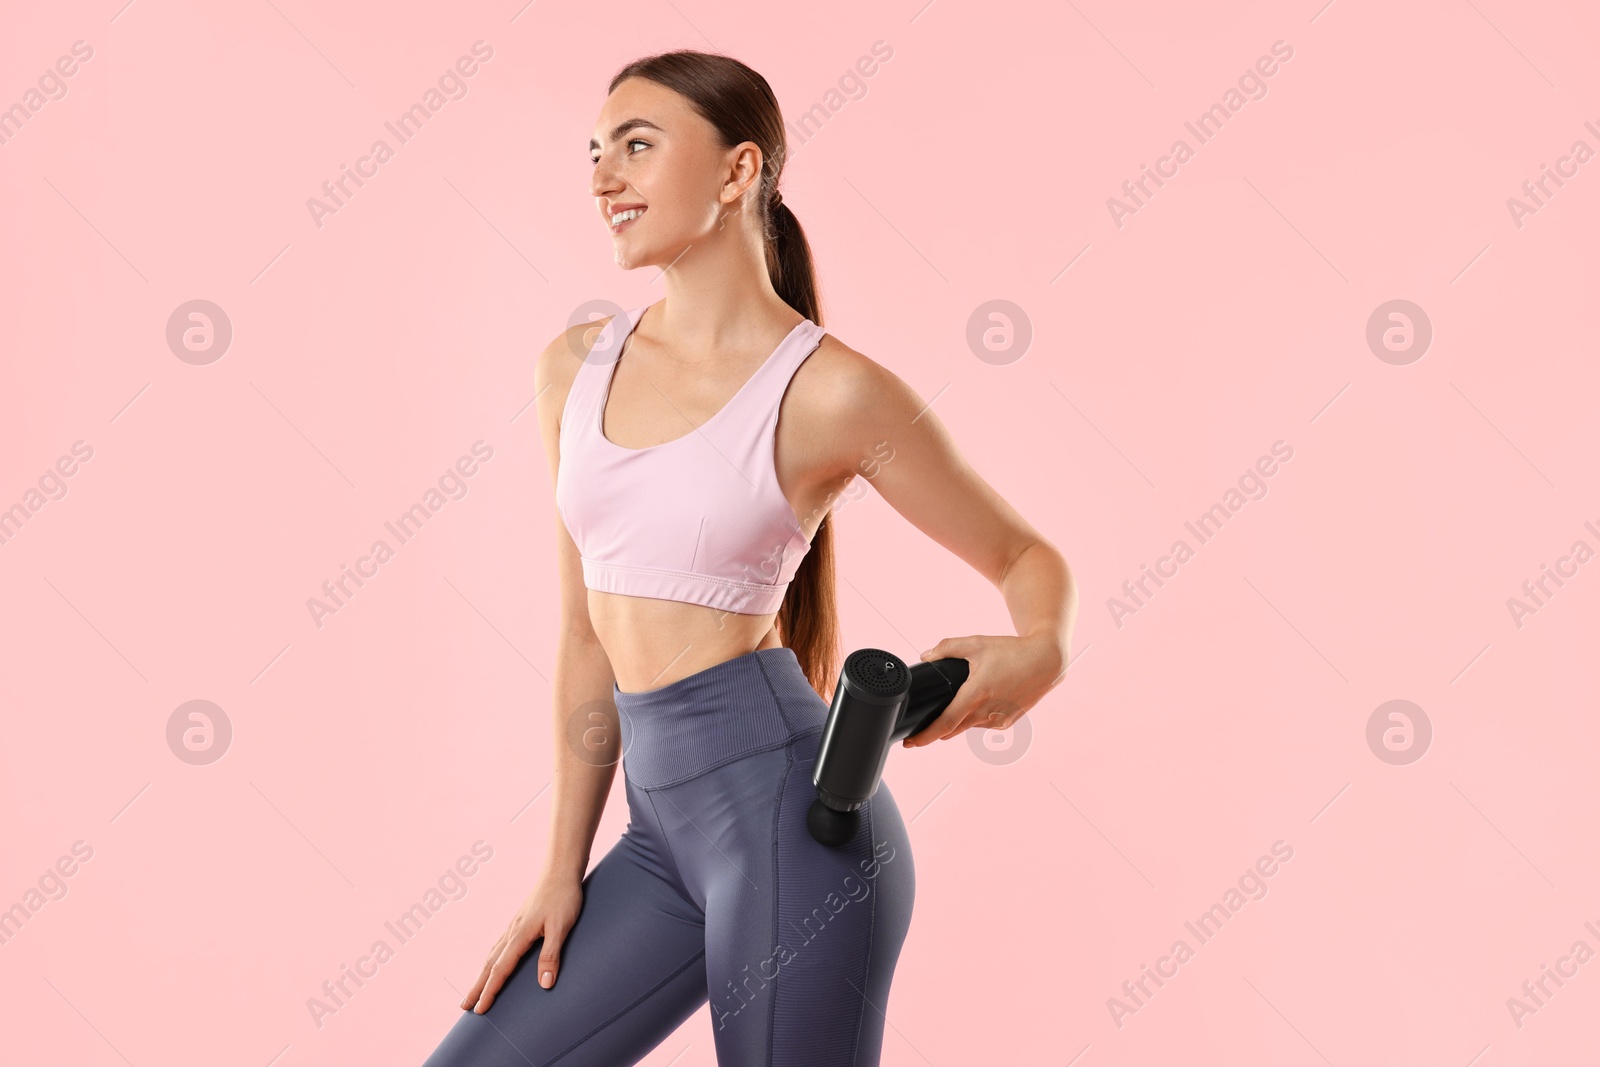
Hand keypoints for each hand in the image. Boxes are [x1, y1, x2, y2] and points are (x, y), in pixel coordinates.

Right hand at [460, 873, 584, 1012]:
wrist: (560, 871)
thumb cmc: (563, 898)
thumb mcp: (561, 928)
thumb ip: (551, 955)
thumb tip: (544, 984)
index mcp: (519, 936)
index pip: (500, 970)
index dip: (490, 991)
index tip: (480, 1009)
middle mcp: (511, 931)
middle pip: (489, 965)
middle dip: (477, 987)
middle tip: (464, 1007)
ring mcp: (513, 925)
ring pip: (492, 955)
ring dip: (481, 974)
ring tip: (474, 990)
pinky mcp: (519, 921)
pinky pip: (499, 945)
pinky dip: (490, 959)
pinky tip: (492, 962)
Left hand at [902, 632, 1066, 747]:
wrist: (1046, 662)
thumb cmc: (1012, 652)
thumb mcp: (977, 643)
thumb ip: (948, 648)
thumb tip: (926, 656)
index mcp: (977, 694)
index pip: (945, 724)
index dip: (925, 736)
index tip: (910, 743)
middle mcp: (987, 712)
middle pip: (953, 729)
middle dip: (936, 728)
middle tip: (924, 724)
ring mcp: (998, 720)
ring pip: (968, 725)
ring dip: (959, 718)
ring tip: (965, 696)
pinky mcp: (1006, 723)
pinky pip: (982, 724)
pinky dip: (975, 715)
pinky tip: (982, 699)